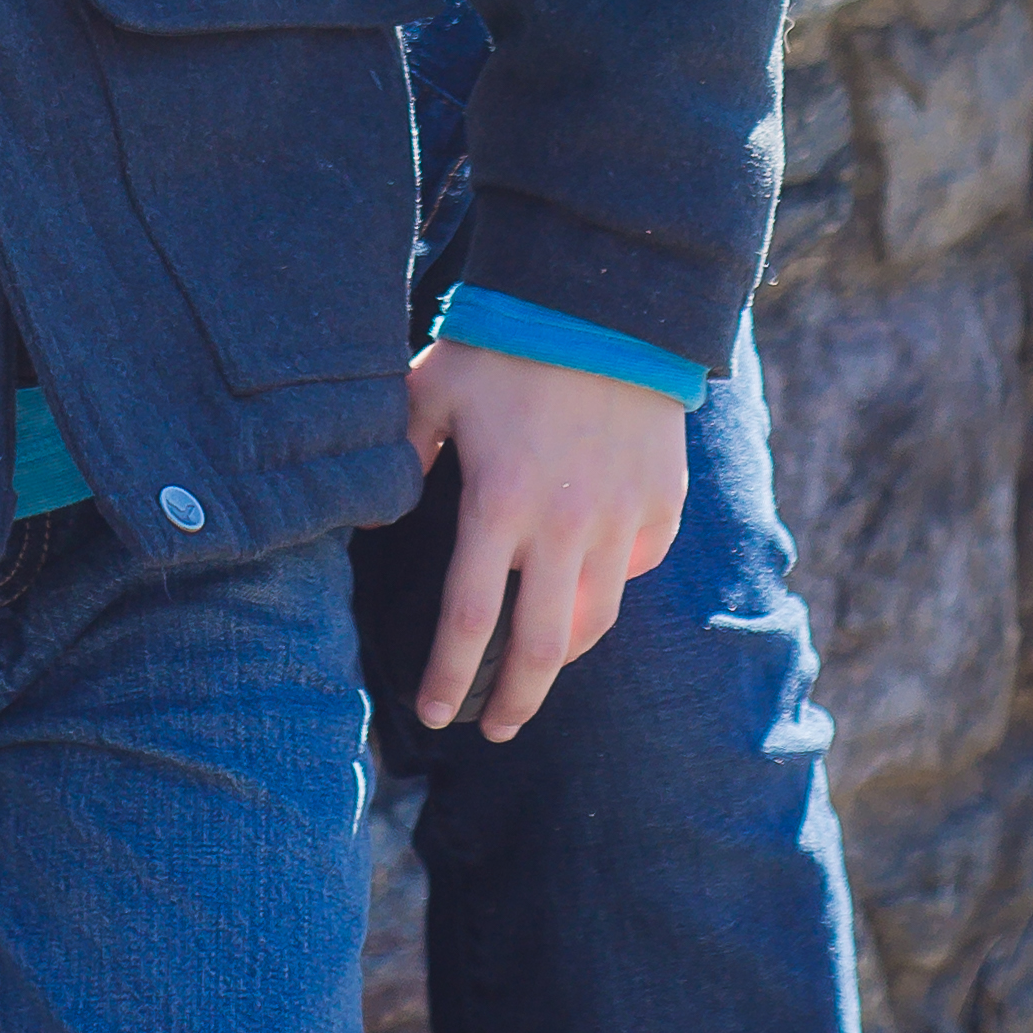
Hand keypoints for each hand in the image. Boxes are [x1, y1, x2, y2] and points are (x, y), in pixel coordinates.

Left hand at [402, 342, 688, 742]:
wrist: (605, 302)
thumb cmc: (505, 345)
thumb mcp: (432, 389)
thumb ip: (400, 455)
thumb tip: (370, 521)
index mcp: (500, 503)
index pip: (469, 617)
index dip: (450, 675)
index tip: (436, 714)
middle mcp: (566, 526)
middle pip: (540, 648)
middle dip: (513, 702)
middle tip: (493, 730)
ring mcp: (622, 519)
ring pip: (596, 620)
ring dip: (562, 658)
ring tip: (536, 673)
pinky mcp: (662, 504)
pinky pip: (637, 568)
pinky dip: (612, 587)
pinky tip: (588, 589)